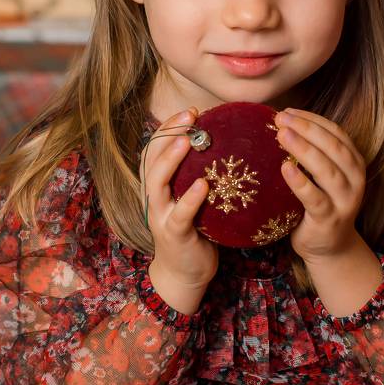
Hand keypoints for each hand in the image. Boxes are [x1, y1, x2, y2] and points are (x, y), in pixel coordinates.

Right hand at [141, 108, 218, 304]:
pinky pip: (180, 215)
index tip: (190, 111)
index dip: (168, 128)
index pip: (155, 148)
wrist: (186, 273)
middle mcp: (154, 197)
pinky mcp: (173, 234)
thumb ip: (202, 175)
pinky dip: (190, 199)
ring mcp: (160, 215)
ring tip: (187, 142)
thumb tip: (230, 145)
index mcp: (158, 185)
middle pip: (152, 158)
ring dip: (171, 160)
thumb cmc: (196, 230)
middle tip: (190, 116)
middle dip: (169, 134)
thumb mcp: (196, 199)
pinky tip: (203, 186)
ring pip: (158, 183)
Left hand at [274, 108, 366, 262]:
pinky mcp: (329, 219)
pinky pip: (315, 198)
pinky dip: (300, 182)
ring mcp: (344, 200)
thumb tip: (278, 125)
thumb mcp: (322, 176)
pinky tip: (285, 168)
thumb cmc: (320, 204)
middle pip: (333, 147)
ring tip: (283, 135)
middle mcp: (355, 179)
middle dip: (307, 129)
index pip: (336, 133)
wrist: (330, 248)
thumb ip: (311, 154)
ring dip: (304, 150)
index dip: (313, 119)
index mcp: (354, 163)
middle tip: (282, 118)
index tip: (288, 110)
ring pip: (327, 170)